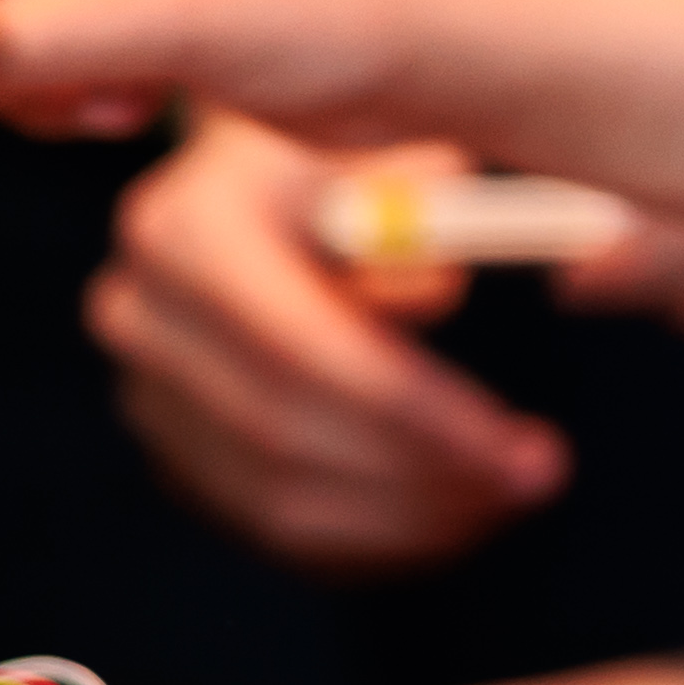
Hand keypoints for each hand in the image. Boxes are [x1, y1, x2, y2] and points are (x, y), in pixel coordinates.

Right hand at [0, 0, 476, 138]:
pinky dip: (60, 95)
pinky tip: (133, 103)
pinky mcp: (125, 7)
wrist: (457, 55)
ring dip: (26, 78)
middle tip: (57, 77)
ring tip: (115, 91)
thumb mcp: (178, 17)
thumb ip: (27, 32)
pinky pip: (28, 59)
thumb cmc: (351, 4)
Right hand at [87, 107, 568, 566]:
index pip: (299, 345)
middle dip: (427, 469)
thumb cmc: (373, 163)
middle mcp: (142, 312)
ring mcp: (151, 392)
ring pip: (284, 497)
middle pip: (285, 433)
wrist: (284, 184)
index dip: (416, 408)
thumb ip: (437, 202)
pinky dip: (383, 536)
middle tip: (541, 475)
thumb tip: (444, 276)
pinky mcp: (181, 452)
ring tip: (515, 487)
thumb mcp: (412, 148)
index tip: (519, 443)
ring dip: (415, 511)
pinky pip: (281, 529)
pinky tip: (463, 509)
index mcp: (186, 224)